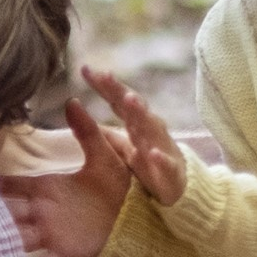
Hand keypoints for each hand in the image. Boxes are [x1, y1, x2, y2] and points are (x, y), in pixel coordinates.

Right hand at [0, 100, 132, 256]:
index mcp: (46, 187)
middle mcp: (41, 211)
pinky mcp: (64, 253)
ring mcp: (50, 234)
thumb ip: (87, 132)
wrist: (136, 217)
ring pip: (16, 238)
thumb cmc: (117, 185)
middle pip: (6, 212)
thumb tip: (72, 101)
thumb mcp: (103, 156)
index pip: (10, 184)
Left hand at [80, 66, 194, 200]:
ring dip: (140, 113)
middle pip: (133, 107)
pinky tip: (153, 154)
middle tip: (105, 75)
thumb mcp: (123, 147)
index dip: (103, 85)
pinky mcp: (171, 170)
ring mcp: (161, 147)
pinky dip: (160, 158)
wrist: (178, 186)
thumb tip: (78, 116)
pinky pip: (166, 163)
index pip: (117, 100)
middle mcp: (149, 129)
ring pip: (151, 127)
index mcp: (136, 123)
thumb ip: (104, 133)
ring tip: (129, 99)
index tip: (85, 69)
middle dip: (120, 91)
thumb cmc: (148, 162)